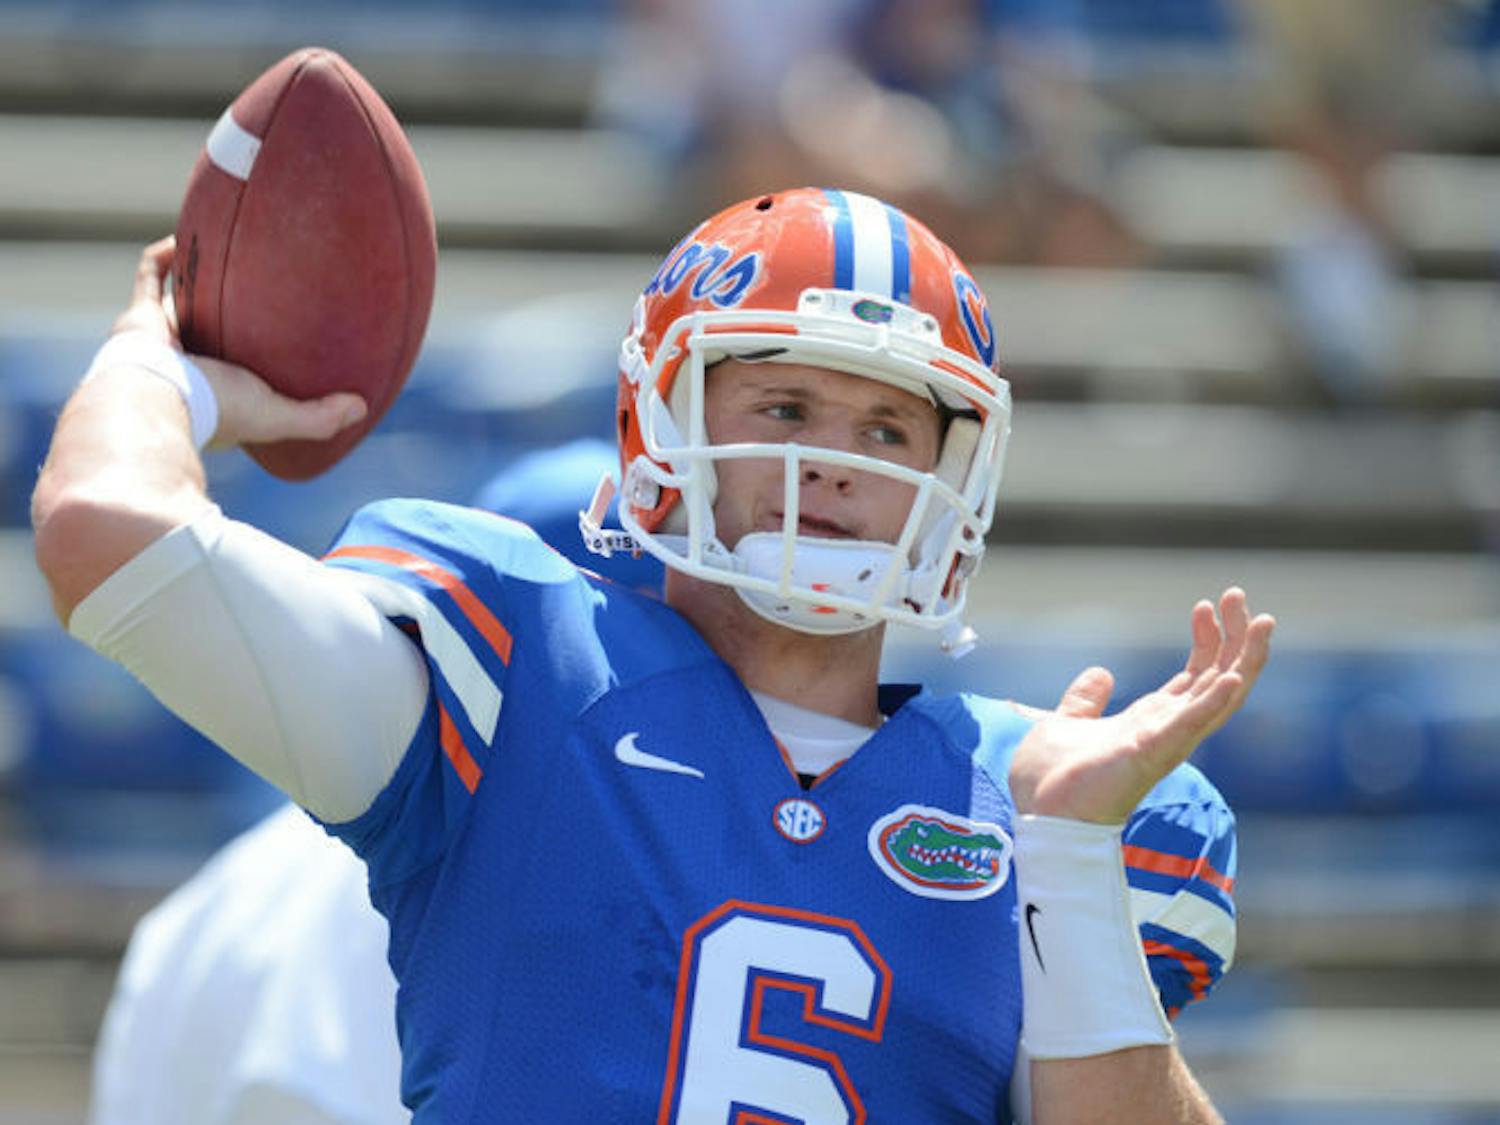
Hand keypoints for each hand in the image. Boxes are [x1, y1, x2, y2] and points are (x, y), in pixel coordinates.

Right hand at [111, 238, 366, 448]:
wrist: (157, 396)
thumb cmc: (217, 409)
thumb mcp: (277, 416)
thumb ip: (319, 417)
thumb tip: (361, 409)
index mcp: (215, 390)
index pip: (240, 374)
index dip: (258, 359)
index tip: (286, 338)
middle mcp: (187, 363)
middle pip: (211, 330)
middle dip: (229, 309)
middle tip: (260, 284)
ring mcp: (162, 338)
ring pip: (181, 300)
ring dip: (198, 277)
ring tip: (226, 250)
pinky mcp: (140, 314)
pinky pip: (150, 274)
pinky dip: (166, 254)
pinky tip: (190, 231)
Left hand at [1009, 588, 1274, 823]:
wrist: (1039, 816)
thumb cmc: (1053, 783)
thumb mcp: (1067, 724)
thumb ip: (1085, 700)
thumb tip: (1102, 673)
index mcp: (1150, 723)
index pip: (1195, 676)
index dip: (1207, 639)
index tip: (1205, 604)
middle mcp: (1167, 731)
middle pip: (1218, 678)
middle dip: (1234, 637)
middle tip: (1239, 595)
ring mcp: (1164, 743)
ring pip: (1220, 698)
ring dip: (1243, 660)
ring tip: (1261, 624)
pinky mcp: (1150, 755)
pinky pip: (1191, 727)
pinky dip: (1213, 703)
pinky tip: (1232, 677)